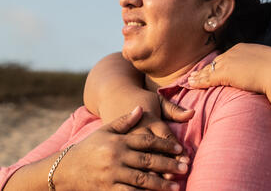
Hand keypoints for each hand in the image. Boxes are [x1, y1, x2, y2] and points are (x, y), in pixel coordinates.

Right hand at [56, 106, 187, 189]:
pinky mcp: (107, 190)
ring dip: (161, 183)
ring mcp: (112, 174)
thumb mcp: (106, 129)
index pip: (146, 141)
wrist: (65, 168)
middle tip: (185, 167)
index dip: (164, 144)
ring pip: (141, 180)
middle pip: (147, 160)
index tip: (180, 148)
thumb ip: (125, 120)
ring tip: (177, 185)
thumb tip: (140, 108)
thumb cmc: (90, 146)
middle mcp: (116, 157)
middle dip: (168, 164)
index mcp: (119, 140)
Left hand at [187, 43, 270, 94]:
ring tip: (190, 81)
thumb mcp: (269, 64)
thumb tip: (264, 75)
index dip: (218, 64)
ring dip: (199, 77)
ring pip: (209, 70)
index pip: (227, 57)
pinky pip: (208, 79)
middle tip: (195, 75)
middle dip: (206, 69)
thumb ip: (261, 67)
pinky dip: (198, 83)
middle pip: (215, 62)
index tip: (213, 68)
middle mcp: (233, 52)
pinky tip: (191, 85)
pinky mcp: (224, 73)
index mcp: (243, 48)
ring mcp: (228, 62)